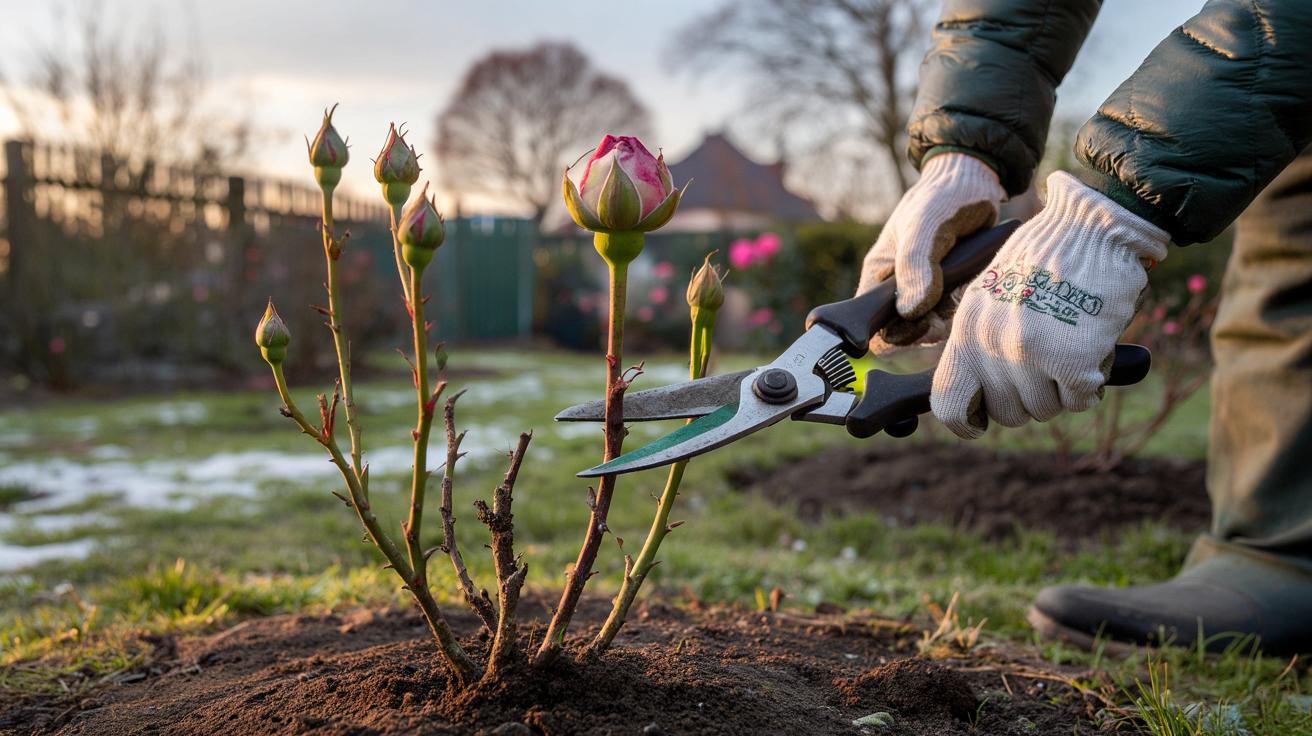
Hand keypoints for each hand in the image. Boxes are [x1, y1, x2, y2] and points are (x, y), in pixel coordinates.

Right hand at [859, 152, 1003, 352]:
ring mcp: (922, 289)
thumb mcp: (924, 228)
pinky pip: (949, 313)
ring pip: (928, 326)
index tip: (922, 323)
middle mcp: (896, 287)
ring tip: (958, 292)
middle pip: (901, 333)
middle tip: (943, 315)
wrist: (975, 181)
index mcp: (878, 276)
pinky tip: (967, 286)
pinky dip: (959, 307)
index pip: (872, 326)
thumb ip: (915, 268)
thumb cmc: (941, 199)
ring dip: (945, 318)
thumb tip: (910, 312)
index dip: (893, 337)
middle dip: (923, 330)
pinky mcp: (946, 288)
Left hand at [931, 171, 1169, 438]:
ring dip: (1061, 389)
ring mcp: (1030, 356)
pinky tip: (1091, 352)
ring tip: (1069, 348)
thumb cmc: (1045, 258)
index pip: (948, 402)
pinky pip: (1079, 400)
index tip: (981, 421)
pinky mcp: (1071, 361)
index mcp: (967, 329)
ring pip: (1044, 410)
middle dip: (1028, 399)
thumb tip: (977, 390)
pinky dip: (1090, 383)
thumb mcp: (992, 294)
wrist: (1092, 228)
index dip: (965, 421)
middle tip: (1045, 368)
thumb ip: (980, 339)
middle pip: (1005, 413)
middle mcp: (991, 346)